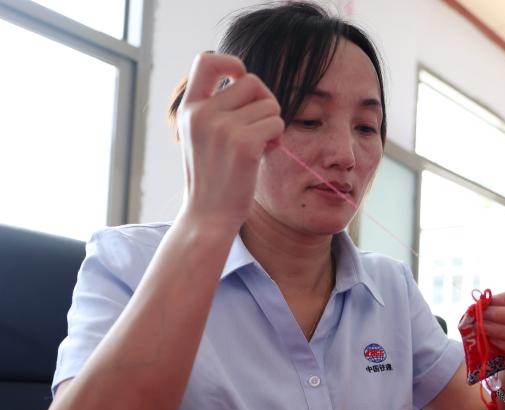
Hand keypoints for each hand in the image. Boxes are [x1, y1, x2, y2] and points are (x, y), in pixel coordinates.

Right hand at [176, 53, 283, 235]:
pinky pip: (276, 123)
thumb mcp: (201, 136)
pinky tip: (265, 152)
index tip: (241, 79)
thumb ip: (216, 109)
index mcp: (189, 108)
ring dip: (273, 123)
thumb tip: (248, 82)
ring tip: (260, 145)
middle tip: (261, 127)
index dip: (232, 63)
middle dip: (265, 102)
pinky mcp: (243, 144)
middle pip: (252, 82)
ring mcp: (222, 128)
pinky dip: (277, 137)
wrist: (207, 216)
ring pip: (269, 104)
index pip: (207, 60)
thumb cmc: (212, 178)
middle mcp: (202, 113)